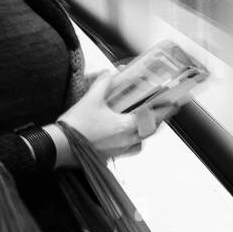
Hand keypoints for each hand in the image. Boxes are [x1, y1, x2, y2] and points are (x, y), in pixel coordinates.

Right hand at [55, 71, 182, 165]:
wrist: (57, 148)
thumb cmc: (75, 126)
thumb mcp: (91, 99)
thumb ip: (104, 83)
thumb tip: (111, 73)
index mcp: (126, 126)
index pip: (154, 118)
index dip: (166, 110)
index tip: (175, 104)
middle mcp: (126, 141)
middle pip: (150, 132)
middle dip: (156, 121)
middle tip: (159, 113)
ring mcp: (118, 152)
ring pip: (139, 143)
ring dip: (143, 134)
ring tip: (141, 124)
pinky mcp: (108, 158)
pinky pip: (126, 151)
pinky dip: (129, 143)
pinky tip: (122, 137)